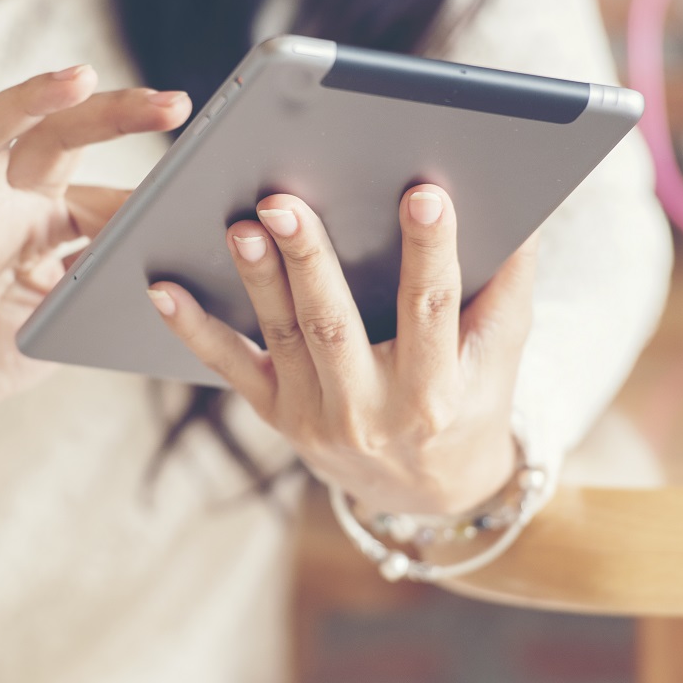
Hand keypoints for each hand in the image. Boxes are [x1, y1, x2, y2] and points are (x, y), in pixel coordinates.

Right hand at [0, 66, 189, 462]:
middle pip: (47, 133)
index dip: (135, 141)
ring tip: (75, 81)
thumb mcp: (73, 303)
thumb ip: (113, 266)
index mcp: (40, 210)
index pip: (88, 157)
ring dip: (26, 105)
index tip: (187, 117)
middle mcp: (0, 203)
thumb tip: (178, 235)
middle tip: (169, 104)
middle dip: (106, 111)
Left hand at [147, 186, 536, 515]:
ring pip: (281, 336)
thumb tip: (520, 204)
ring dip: (256, 280)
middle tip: (284, 201)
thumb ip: (508, 284)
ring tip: (239, 226)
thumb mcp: (503, 352)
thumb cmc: (472, 398)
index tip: (423, 192)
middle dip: (309, 260)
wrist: (427, 490)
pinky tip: (163, 288)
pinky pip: (231, 368)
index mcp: (435, 391)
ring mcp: (315, 416)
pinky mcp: (276, 414)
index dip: (429, 250)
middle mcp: (371, 409)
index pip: (432, 309)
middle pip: (335, 324)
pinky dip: (194, 330)